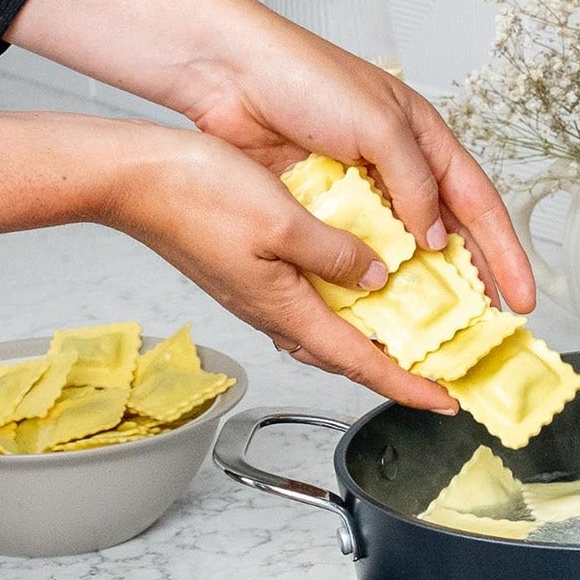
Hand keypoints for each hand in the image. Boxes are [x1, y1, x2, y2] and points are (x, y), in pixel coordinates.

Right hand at [0, 109, 458, 410]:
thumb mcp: (281, 218)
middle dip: (395, 371)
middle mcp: (272, 312)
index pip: (362, 363)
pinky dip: (340, 307)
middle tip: (438, 372)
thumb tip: (375, 276)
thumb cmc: (195, 195)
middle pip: (346, 357)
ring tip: (407, 335)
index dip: (408, 385)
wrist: (133, 178)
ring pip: (326, 331)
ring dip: (368, 340)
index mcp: (285, 308)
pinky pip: (306, 304)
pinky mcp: (247, 275)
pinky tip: (354, 281)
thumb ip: (334, 251)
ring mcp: (258, 296)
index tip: (446, 401)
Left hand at [3, 0, 534, 314]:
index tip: (522, 298)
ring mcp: (358, 190)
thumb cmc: (305, 76)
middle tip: (486, 328)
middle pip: (446, 234)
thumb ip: (413, 183)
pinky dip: (365, 282)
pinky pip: (351, 254)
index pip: (479, 204)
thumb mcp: (378, 126)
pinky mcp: (319, 207)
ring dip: (416, 288)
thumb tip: (435, 240)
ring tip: (432, 331)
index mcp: (423, 137)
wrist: (228, 73)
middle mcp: (397, 167)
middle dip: (470, 282)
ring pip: (399, 251)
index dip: (504, 253)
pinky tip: (372, 311)